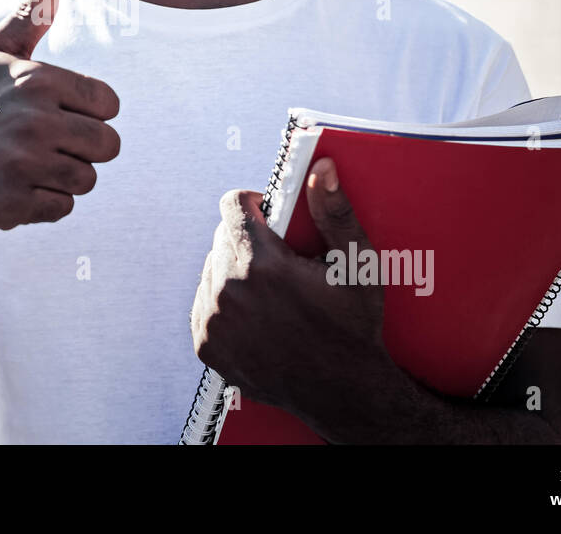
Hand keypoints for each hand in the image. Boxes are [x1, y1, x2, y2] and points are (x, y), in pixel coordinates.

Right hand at [0, 0, 121, 232]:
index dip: (87, 112)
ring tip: (27, 166)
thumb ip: (31, 10)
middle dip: (81, 148)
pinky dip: (44, 204)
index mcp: (37, 81)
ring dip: (62, 177)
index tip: (53, 112)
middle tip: (42, 144)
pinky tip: (15, 188)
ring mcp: (25, 166)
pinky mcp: (16, 205)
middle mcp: (34, 122)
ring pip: (88, 179)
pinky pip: (64, 209)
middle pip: (108, 146)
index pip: (109, 104)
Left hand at [190, 158, 403, 439]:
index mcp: (262, 265)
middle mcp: (228, 292)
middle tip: (280, 260)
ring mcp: (213, 321)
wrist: (342, 392)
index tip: (272, 217)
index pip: (232, 205)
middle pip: (222, 237)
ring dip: (234, 270)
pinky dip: (224, 301)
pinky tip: (256, 312)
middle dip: (248, 240)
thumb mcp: (356, 266)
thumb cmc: (354, 325)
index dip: (254, 204)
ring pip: (212, 269)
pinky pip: (204, 302)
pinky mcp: (206, 344)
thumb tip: (320, 167)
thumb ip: (334, 211)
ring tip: (269, 289)